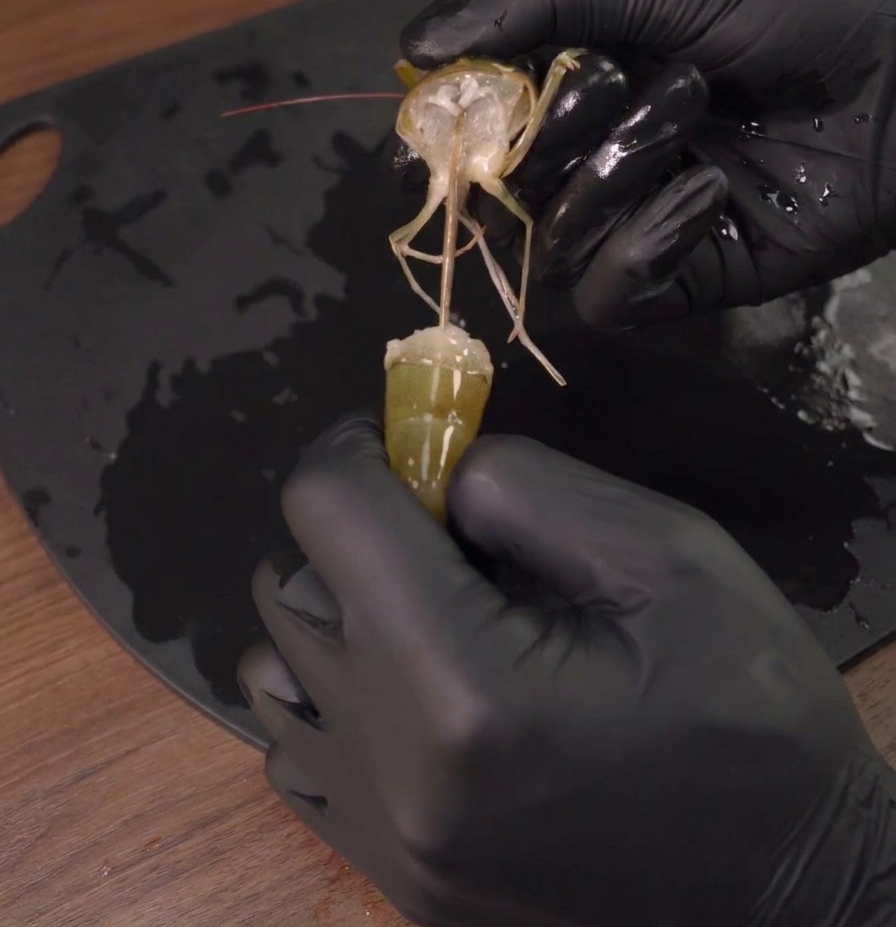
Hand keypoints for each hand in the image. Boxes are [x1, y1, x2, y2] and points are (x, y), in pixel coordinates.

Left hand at [239, 415, 895, 926]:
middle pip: (291, 586)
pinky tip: (412, 690)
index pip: (328, 513)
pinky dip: (331, 694)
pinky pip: (299, 752)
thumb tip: (436, 476)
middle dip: (355, 526)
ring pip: (275, 672)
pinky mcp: (391, 878)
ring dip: (333, 610)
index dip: (357, 445)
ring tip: (430, 610)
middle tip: (445, 528)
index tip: (406, 439)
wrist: (790, 889)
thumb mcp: (668, 555)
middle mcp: (393, 772)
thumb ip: (528, 487)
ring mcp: (381, 839)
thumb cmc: (747, 711)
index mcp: (464, 686)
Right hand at [386, 0, 895, 328]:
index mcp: (573, 86)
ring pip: (549, 247)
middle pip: (498, 196)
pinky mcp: (682, 281)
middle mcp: (590, 161)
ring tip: (691, 113)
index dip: (435, 142)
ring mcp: (635, 226)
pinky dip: (643, 248)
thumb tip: (409, 47)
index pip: (469, 130)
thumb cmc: (801, 7)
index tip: (417, 149)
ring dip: (609, 179)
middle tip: (618, 82)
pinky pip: (610, 295)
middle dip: (545, 138)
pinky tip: (710, 196)